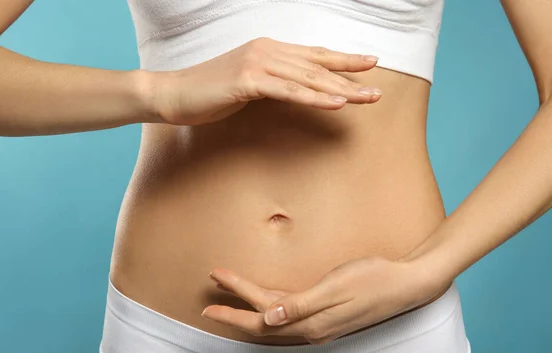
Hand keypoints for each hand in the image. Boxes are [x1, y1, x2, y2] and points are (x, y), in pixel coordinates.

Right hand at [147, 37, 381, 125]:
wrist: (173, 94)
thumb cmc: (209, 92)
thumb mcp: (246, 83)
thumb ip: (271, 82)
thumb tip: (293, 90)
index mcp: (268, 49)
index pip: (313, 55)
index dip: (343, 59)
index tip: (369, 63)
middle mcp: (267, 50)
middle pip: (317, 65)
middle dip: (351, 78)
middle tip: (378, 92)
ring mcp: (258, 63)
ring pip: (308, 77)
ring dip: (341, 89)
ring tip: (368, 98)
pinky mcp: (248, 80)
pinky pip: (288, 91)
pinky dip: (314, 97)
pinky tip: (336, 103)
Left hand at [202, 256, 449, 344]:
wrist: (406, 283)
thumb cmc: (374, 278)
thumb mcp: (335, 287)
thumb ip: (300, 304)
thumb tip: (268, 318)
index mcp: (311, 323)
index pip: (261, 318)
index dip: (234, 308)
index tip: (211, 298)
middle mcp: (311, 328)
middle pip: (263, 320)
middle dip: (235, 307)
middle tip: (210, 297)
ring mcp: (319, 322)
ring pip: (274, 317)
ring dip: (250, 305)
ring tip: (229, 293)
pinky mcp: (326, 314)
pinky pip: (289, 312)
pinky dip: (270, 305)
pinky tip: (264, 298)